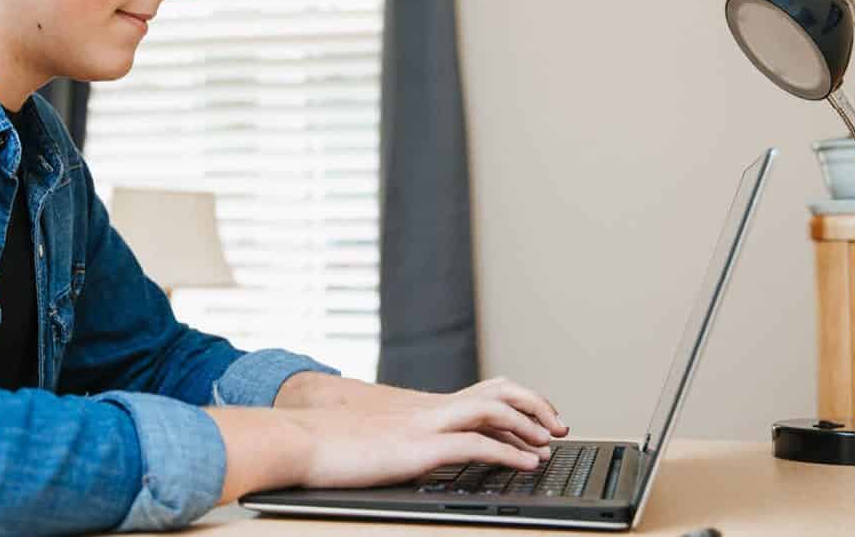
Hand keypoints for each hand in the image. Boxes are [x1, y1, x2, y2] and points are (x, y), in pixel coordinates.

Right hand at [279, 391, 555, 489]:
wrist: (295, 440)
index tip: (538, 420)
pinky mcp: (417, 447)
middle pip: (496, 390)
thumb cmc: (325, 447)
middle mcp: (427, 409)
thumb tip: (409, 458)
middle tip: (558, 425)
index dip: (515, 402)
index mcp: (418, 408)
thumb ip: (397, 443)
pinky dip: (509, 453)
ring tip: (550, 444)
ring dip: (529, 424)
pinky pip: (476, 444)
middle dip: (534, 404)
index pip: (479, 393)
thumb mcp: (371, 441)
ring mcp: (424, 424)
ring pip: (493, 408)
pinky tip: (526, 464)